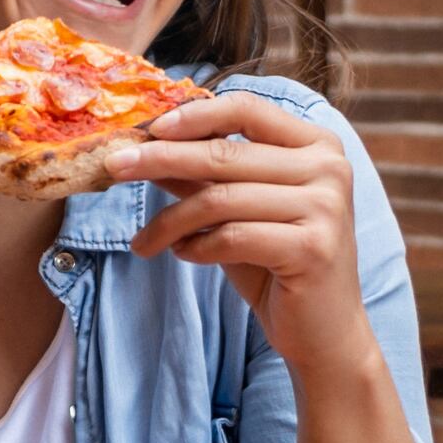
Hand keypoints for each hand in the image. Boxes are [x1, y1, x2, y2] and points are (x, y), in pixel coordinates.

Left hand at [113, 94, 369, 363]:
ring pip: (221, 198)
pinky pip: (232, 237)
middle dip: (160, 159)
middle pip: (225, 152)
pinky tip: (182, 255)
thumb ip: (202, 175)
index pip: (248, 109)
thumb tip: (146, 144)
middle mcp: (328, 168)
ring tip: (143, 242)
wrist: (324, 333)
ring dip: (170, 220)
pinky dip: (195, 247)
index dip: (195, 114)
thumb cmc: (279, 266)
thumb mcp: (238, 211)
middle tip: (115, 166)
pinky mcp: (312, 249)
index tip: (149, 128)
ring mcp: (325, 208)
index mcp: (317, 146)